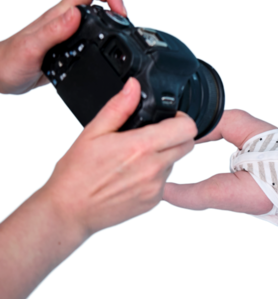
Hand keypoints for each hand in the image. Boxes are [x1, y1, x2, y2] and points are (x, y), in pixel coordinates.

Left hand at [0, 0, 127, 95]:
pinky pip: (90, 37)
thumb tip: (77, 14)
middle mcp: (64, 21)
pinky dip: (103, 41)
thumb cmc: (8, 62)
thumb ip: (54, 31)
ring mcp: (66, 33)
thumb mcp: (31, 48)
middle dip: (116, 6)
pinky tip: (106, 54)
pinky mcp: (67, 48)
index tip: (120, 12)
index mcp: (58, 15)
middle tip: (126, 26)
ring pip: (95, 17)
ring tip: (123, 37)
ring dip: (112, 22)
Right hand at [38, 77, 196, 237]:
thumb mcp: (92, 133)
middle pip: (187, 145)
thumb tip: (134, 86)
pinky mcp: (153, 203)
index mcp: (140, 147)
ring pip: (175, 163)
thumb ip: (119, 107)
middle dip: (177, 137)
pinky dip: (154, 176)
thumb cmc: (76, 173)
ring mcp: (155, 188)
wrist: (69, 212)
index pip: (187, 128)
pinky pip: (164, 182)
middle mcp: (153, 168)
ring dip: (164, 157)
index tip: (169, 119)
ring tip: (135, 159)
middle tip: (154, 136)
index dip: (181, 120)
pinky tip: (132, 176)